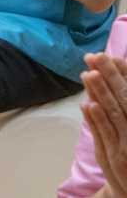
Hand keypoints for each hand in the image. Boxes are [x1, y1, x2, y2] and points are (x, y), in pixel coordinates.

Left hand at [80, 53, 126, 197]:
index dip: (123, 74)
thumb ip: (116, 113)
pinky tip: (89, 104)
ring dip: (102, 92)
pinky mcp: (118, 157)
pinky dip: (98, 120)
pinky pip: (107, 135)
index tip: (110, 56)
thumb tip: (98, 95)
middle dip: (110, 75)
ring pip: (115, 113)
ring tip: (89, 73)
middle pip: (125, 98)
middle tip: (96, 55)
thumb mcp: (125, 133)